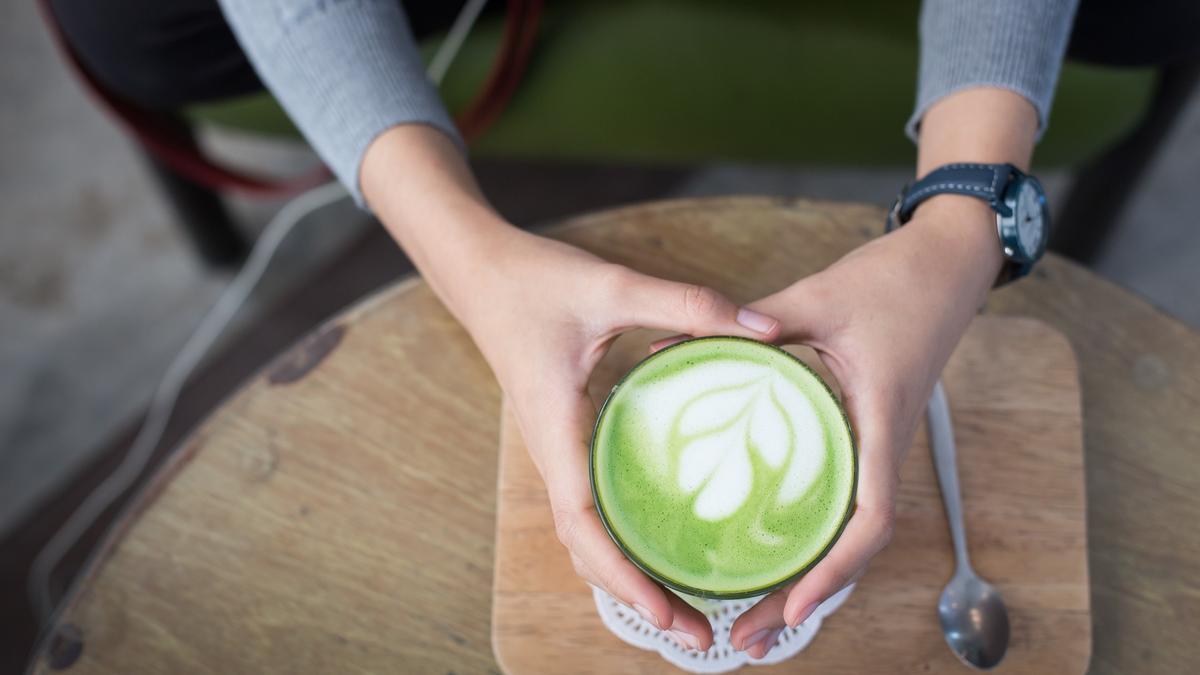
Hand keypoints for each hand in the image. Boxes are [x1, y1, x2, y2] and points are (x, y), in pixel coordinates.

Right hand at [460, 228, 780, 650]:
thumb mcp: (613, 286)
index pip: (583, 523)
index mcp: (556, 430)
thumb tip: (765, 331)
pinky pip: (591, 505)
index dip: (624, 575)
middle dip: (637, 598)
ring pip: (587, 534)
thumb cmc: (535, 282)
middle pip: (587, 549)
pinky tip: (662, 545)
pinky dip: (621, 542)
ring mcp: (558, 450)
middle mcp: (553, 453)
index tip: (668, 614)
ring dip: (630, 577)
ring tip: (687, 611)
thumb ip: (686, 305)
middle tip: (699, 637)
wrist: (480, 273)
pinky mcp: (567, 439)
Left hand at [712, 198, 1003, 657]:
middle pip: (854, 548)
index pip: (870, 518)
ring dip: (806, 578)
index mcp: (880, 420)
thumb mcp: (815, 297)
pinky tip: (773, 552)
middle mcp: (885, 446)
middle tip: (744, 640)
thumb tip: (673, 344)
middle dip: (803, 600)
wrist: (948, 263)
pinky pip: (845, 502)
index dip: (833, 569)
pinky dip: (814, 540)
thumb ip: (749, 322)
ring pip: (849, 533)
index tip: (792, 606)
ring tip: (751, 617)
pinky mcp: (870, 435)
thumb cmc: (894, 279)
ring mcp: (880, 446)